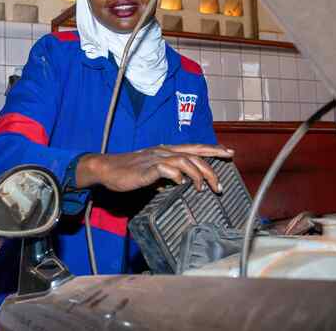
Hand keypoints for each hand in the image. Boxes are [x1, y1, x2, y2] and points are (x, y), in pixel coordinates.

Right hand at [75, 144, 233, 192]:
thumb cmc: (127, 171)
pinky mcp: (147, 168)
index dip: (212, 149)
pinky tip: (180, 185)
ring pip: (185, 161)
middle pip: (194, 155)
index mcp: (166, 150)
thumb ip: (164, 176)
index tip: (229, 152)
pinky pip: (167, 169)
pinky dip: (177, 176)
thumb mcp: (150, 173)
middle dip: (211, 169)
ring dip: (197, 175)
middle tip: (219, 185)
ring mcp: (156, 158)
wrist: (106, 169)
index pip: (194, 147)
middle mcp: (164, 151)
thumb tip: (174, 184)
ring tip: (202, 189)